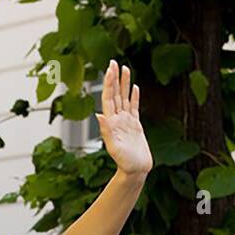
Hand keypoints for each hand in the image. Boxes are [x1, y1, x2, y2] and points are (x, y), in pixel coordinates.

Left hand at [96, 59, 151, 177]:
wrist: (135, 171)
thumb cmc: (125, 163)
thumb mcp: (114, 147)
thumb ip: (106, 131)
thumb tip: (99, 115)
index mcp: (112, 123)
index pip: (109, 98)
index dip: (109, 83)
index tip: (110, 69)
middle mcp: (118, 120)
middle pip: (116, 94)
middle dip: (115, 78)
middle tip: (114, 62)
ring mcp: (126, 122)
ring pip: (125, 98)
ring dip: (124, 83)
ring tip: (125, 69)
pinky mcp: (135, 126)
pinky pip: (134, 107)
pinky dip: (134, 96)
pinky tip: (134, 88)